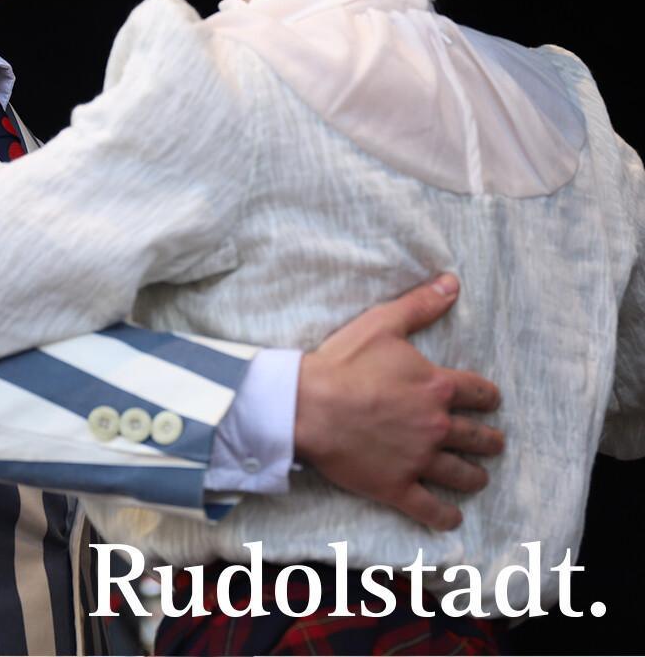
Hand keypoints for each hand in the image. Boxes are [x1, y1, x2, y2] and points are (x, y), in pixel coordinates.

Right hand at [295, 274, 502, 530]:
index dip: (487, 396)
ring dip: (474, 476)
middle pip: (478, 438)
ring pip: (462, 474)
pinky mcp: (397, 487)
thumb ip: (420, 305)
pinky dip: (445, 515)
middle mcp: (436, 426)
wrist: (307, 405)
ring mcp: (419, 460)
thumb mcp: (382, 323)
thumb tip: (452, 282)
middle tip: (492, 442)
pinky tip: (451, 516)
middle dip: (489, 440)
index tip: (489, 401)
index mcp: (437, 387)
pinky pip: (431, 509)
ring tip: (478, 477)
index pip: (480, 393)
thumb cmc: (342, 362)